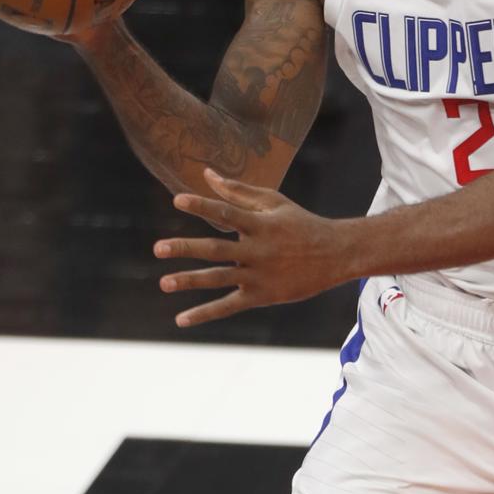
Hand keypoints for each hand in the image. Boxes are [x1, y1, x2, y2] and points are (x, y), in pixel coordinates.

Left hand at [154, 169, 348, 326]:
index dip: (202, 206)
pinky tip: (181, 319)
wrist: (335, 255)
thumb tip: (207, 174)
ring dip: (190, 281)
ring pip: (218, 279)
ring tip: (163, 283)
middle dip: (186, 248)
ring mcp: (259, 275)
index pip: (226, 212)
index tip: (177, 200)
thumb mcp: (274, 202)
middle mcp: (258, 250)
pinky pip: (229, 306)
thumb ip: (238, 191)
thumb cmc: (300, 223)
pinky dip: (205, 313)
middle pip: (216, 249)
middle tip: (158, 248)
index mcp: (260, 224)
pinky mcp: (262, 296)